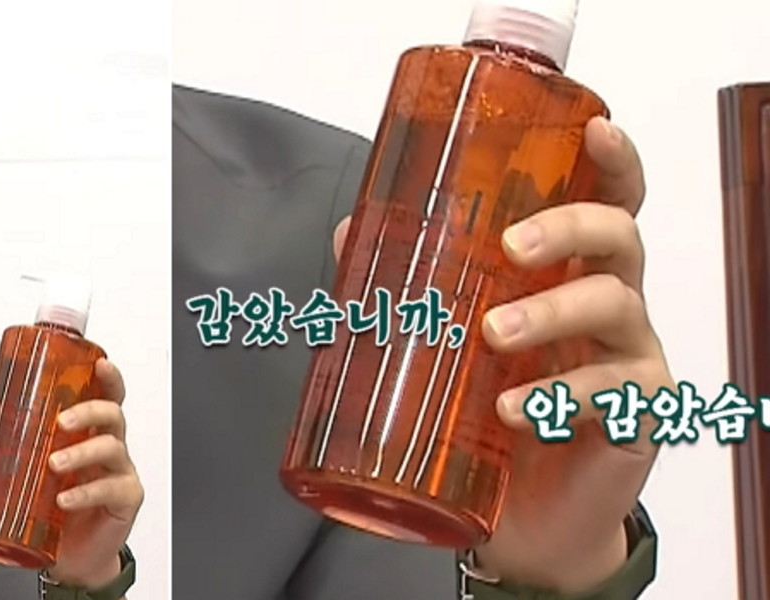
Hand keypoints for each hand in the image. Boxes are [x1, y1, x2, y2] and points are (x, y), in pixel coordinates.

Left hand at [0, 358, 142, 588]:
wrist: (73, 558)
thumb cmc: (57, 508)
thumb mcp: (31, 471)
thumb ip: (11, 442)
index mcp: (90, 431)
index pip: (106, 396)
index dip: (108, 378)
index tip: (101, 364)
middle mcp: (109, 446)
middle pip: (112, 413)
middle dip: (89, 411)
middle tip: (62, 422)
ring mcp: (119, 471)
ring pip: (111, 447)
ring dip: (81, 452)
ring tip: (54, 464)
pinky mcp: (125, 499)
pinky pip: (111, 488)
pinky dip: (85, 492)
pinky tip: (65, 499)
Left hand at [332, 117, 669, 592]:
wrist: (523, 521)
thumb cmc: (489, 415)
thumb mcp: (447, 346)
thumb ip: (406, 290)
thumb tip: (350, 234)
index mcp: (567, 272)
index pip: (605, 202)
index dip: (613, 162)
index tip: (595, 130)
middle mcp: (607, 301)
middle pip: (618, 234)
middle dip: (569, 227)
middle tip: (513, 247)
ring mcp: (628, 356)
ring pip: (614, 304)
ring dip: (550, 313)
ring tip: (493, 335)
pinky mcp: (635, 415)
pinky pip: (613, 391)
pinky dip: (558, 396)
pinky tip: (512, 410)